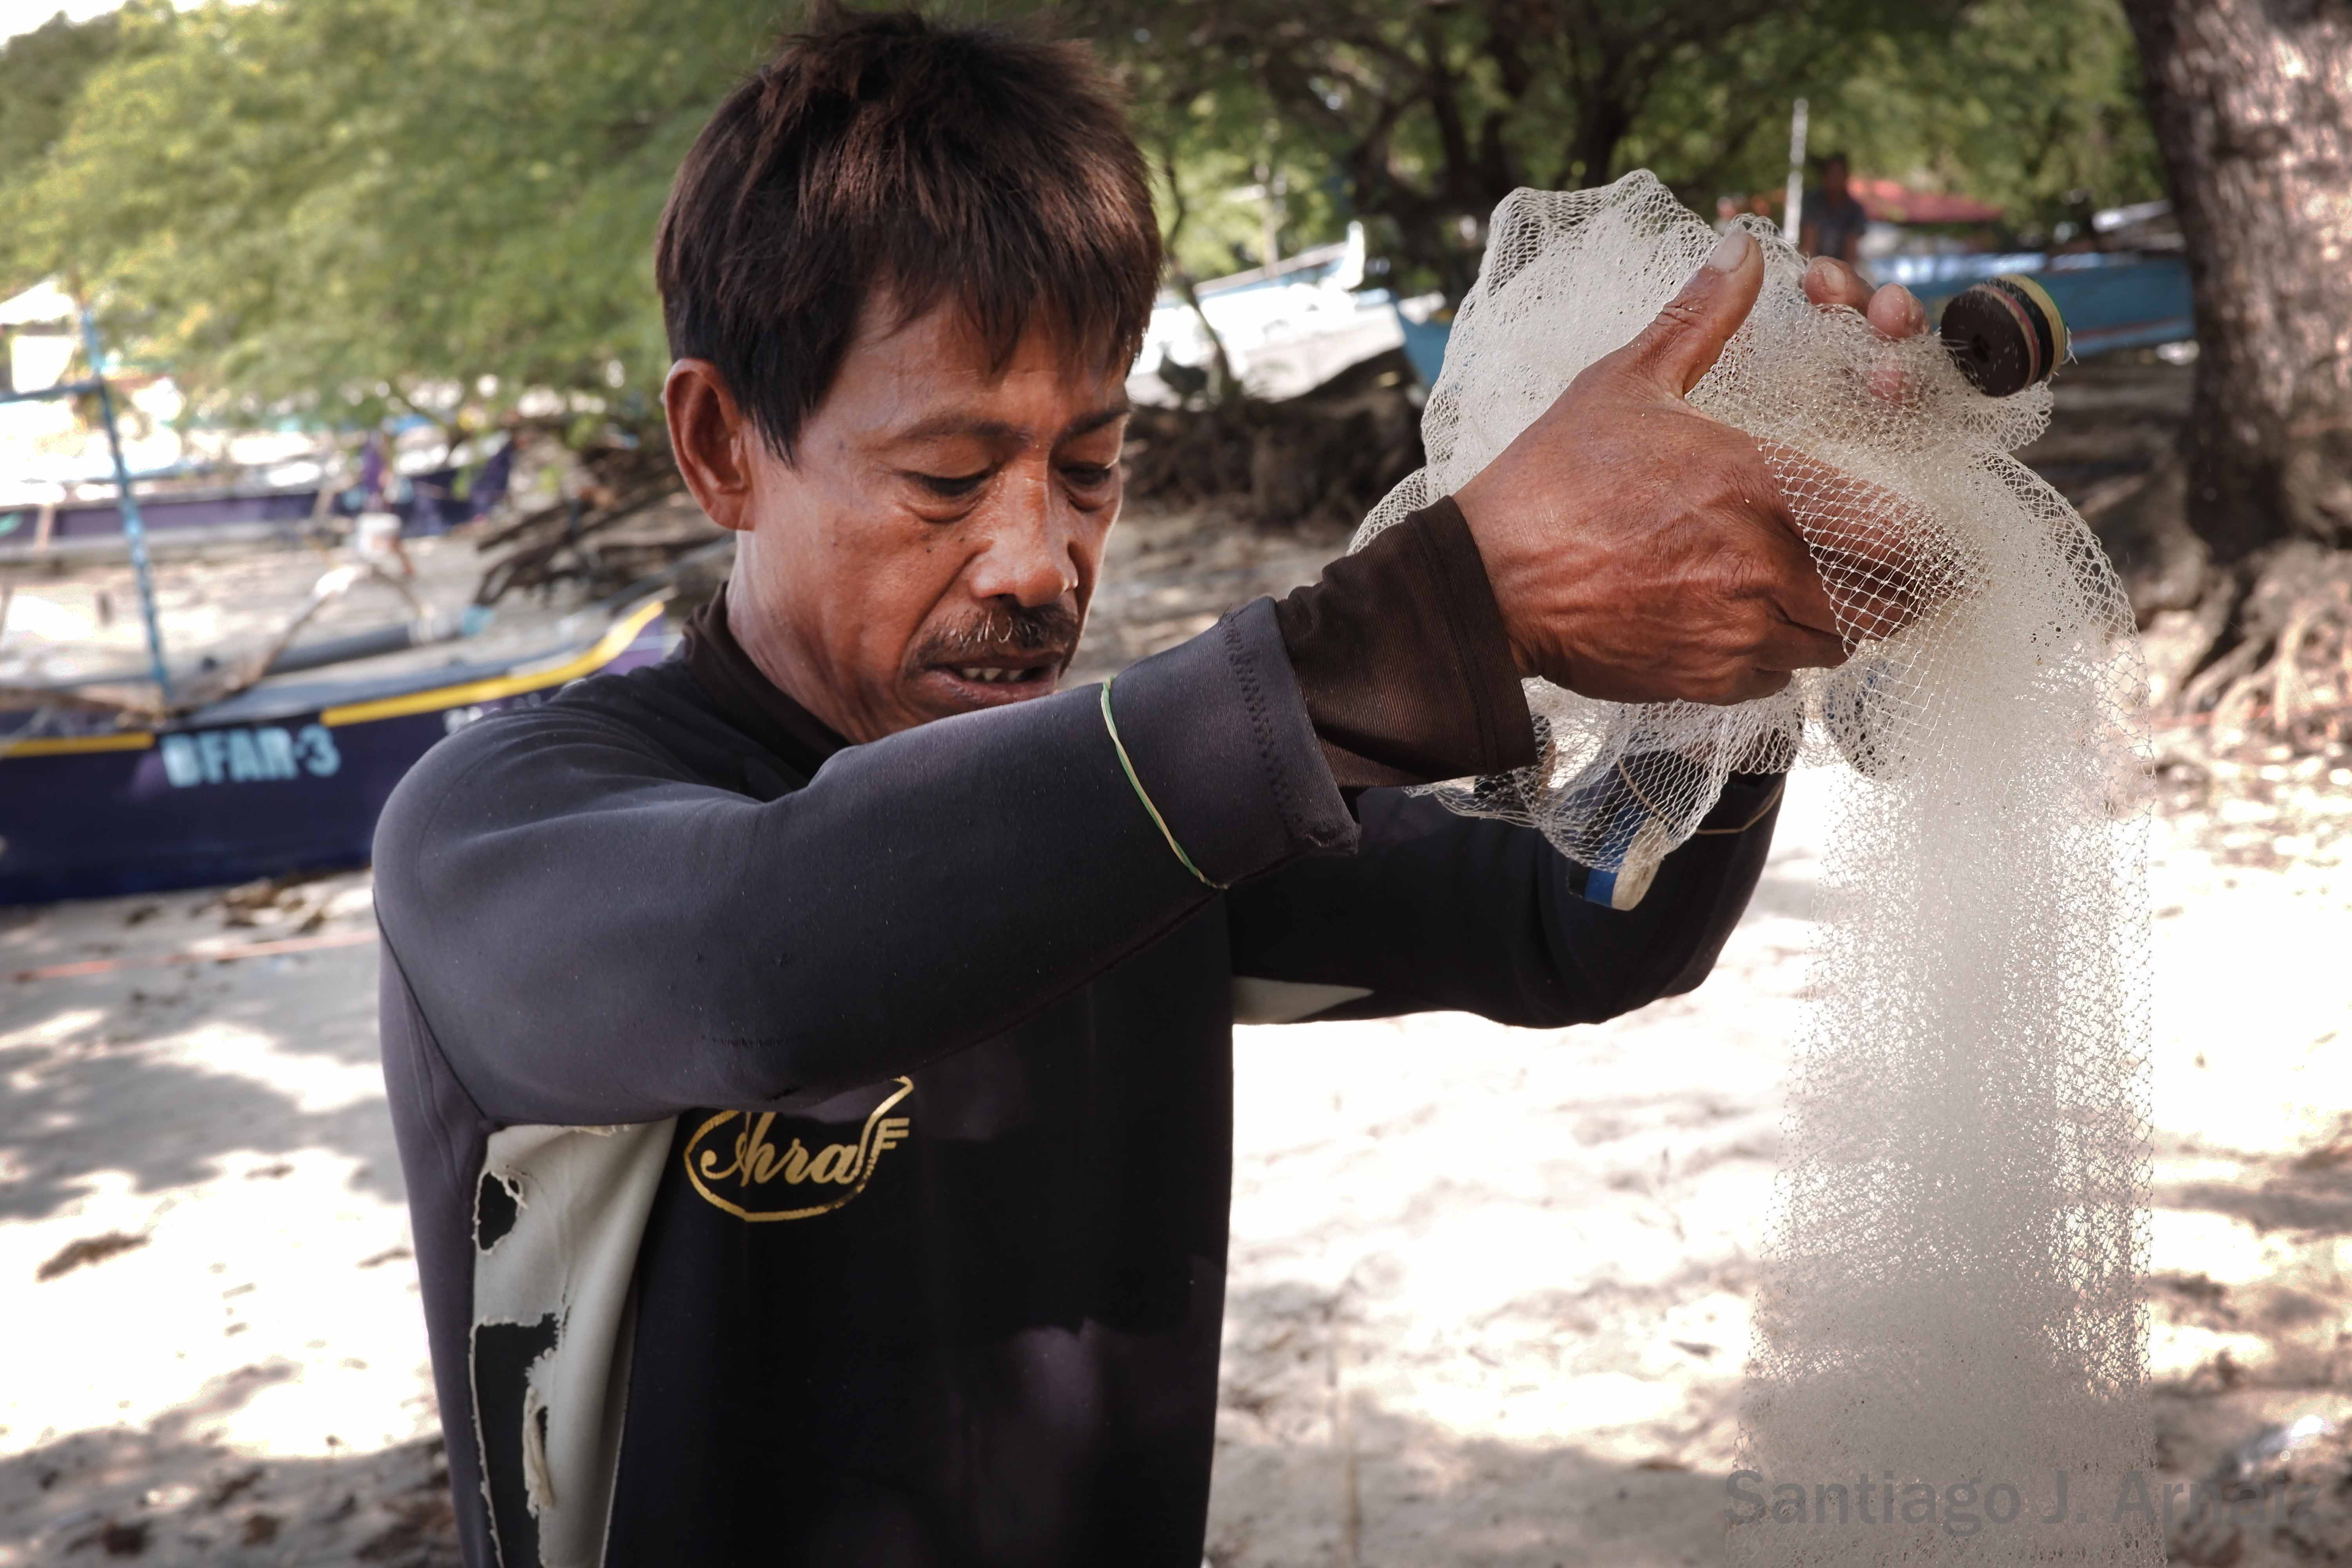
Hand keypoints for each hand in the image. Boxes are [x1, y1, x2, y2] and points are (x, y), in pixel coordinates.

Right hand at [1453, 230, 1930, 705]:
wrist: (1486, 584)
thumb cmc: (1552, 483)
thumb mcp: (1624, 384)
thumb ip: (1698, 319)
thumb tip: (1740, 249)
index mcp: (1758, 485)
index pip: (1895, 530)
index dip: (1914, 533)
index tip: (1900, 522)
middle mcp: (1763, 567)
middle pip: (1886, 602)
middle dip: (1886, 583)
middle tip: (1865, 561)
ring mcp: (1738, 631)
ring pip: (1836, 643)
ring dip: (1831, 619)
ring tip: (1796, 588)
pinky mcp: (1707, 679)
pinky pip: (1778, 678)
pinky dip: (1774, 656)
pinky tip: (1740, 622)